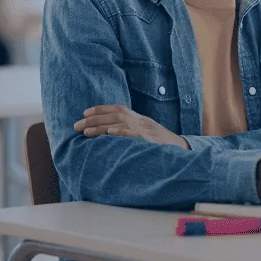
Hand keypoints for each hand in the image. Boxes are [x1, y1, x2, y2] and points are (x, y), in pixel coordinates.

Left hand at [74, 105, 189, 148]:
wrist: (184, 151)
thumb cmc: (163, 146)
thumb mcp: (147, 136)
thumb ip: (132, 133)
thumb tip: (112, 135)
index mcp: (140, 119)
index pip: (119, 109)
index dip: (101, 109)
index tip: (85, 113)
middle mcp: (142, 121)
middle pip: (115, 114)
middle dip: (94, 119)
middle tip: (76, 126)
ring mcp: (147, 129)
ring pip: (121, 122)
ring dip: (101, 126)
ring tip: (86, 132)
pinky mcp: (151, 139)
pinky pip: (135, 133)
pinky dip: (122, 131)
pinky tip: (110, 132)